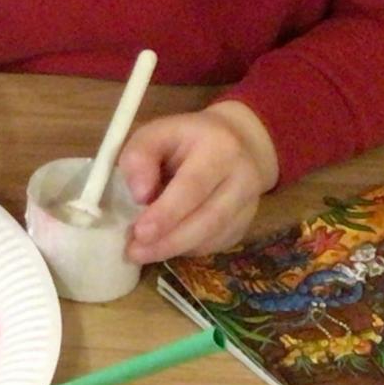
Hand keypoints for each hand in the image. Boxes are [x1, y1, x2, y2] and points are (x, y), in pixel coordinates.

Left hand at [118, 100, 278, 263]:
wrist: (238, 143)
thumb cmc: (186, 139)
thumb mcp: (157, 133)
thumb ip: (140, 156)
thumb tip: (140, 196)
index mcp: (220, 147)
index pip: (194, 185)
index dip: (166, 212)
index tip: (140, 232)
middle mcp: (242, 177)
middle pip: (208, 219)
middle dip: (169, 240)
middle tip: (135, 251)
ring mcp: (248, 205)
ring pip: (212, 237)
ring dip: (174, 249)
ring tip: (141, 252)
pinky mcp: (244, 225)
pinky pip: (214, 245)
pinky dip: (186, 249)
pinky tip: (165, 245)